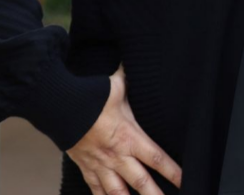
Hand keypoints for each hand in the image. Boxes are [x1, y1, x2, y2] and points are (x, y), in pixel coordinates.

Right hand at [66, 67, 182, 194]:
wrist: (58, 108)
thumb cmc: (91, 97)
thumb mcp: (118, 86)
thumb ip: (132, 79)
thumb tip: (142, 61)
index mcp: (129, 137)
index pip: (156, 158)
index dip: (172, 171)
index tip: (186, 181)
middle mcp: (116, 156)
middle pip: (141, 182)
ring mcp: (100, 165)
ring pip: (118, 193)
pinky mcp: (86, 168)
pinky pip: (97, 190)